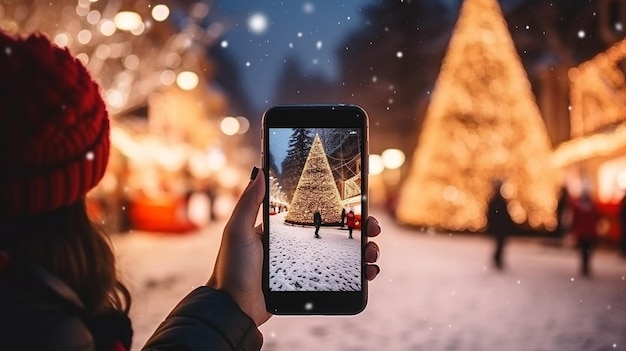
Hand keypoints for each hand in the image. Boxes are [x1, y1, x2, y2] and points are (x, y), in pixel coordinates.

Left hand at [207, 167, 381, 325]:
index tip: (357, 203)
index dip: (340, 208)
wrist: (235, 308)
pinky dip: (360, 274)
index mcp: (283, 230)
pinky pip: (342, 277)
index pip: (319, 213)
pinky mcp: (312, 284)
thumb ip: (249, 202)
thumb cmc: (232, 268)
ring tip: (372, 251)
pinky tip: (368, 272)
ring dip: (365, 250)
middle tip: (373, 227)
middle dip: (361, 228)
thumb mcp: (238, 230)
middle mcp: (298, 246)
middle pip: (338, 232)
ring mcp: (306, 266)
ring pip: (345, 255)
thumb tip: (260, 171)